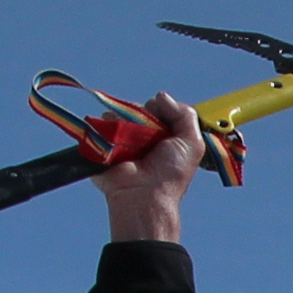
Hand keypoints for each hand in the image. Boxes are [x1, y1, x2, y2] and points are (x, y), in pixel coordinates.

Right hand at [91, 95, 220, 242]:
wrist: (145, 196)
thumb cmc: (170, 173)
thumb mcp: (192, 143)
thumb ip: (185, 115)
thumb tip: (160, 97)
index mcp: (163, 135)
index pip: (158, 108)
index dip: (160, 109)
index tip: (163, 122)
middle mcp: (142, 136)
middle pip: (137, 108)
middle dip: (143, 114)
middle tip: (149, 135)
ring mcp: (121, 140)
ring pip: (119, 113)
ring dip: (126, 120)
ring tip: (133, 140)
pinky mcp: (103, 144)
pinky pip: (101, 124)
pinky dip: (108, 126)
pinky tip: (118, 141)